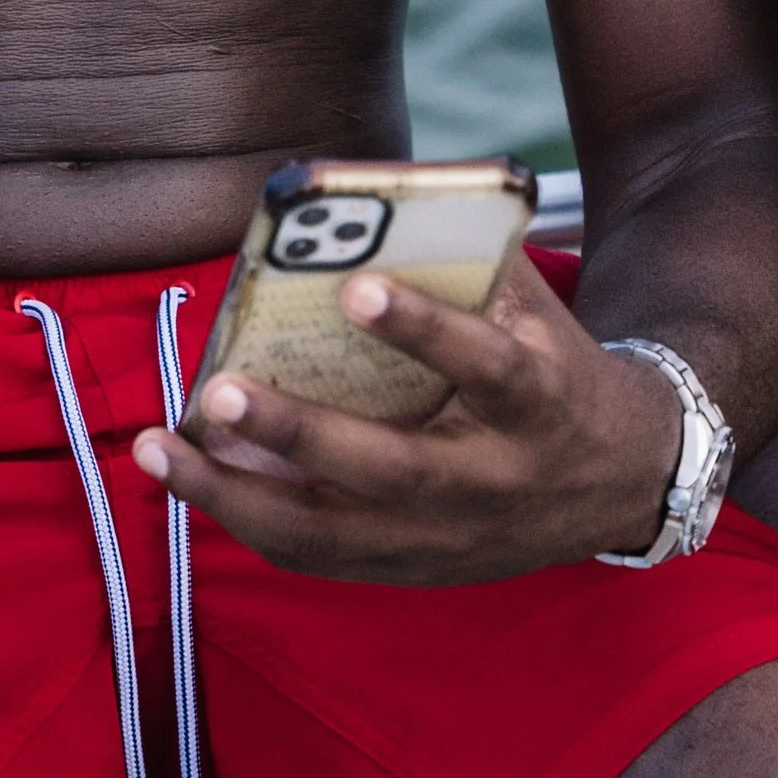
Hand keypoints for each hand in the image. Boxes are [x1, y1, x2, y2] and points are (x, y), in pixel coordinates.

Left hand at [130, 253, 687, 584]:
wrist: (621, 481)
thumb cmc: (555, 370)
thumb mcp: (535, 313)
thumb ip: (463, 265)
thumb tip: (362, 207)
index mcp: (537, 400)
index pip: (484, 363)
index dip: (422, 327)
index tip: (354, 287)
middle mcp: (494, 480)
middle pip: (392, 470)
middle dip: (298, 433)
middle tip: (219, 388)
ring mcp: (452, 539)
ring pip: (334, 535)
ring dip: (237, 496)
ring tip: (156, 450)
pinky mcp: (417, 571)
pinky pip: (321, 558)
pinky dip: (250, 519)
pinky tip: (191, 480)